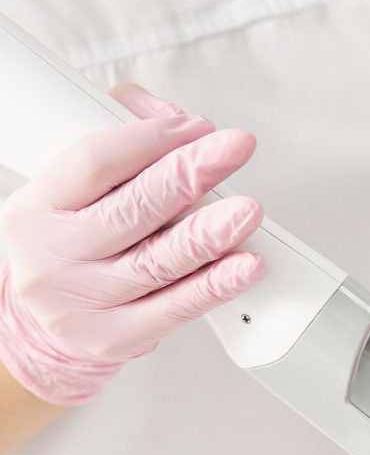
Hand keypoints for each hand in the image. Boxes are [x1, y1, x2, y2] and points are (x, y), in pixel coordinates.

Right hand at [0, 83, 263, 404]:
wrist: (45, 322)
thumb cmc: (72, 245)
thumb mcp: (75, 194)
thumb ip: (123, 150)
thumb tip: (174, 117)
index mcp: (36, 208)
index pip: (94, 162)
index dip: (149, 139)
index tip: (196, 126)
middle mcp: (52, 256)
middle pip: (132, 209)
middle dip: (188, 174)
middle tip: (233, 148)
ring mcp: (82, 302)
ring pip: (157, 261)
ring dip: (210, 233)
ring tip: (248, 210)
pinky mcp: (115, 338)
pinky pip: (176, 308)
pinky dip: (215, 285)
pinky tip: (245, 264)